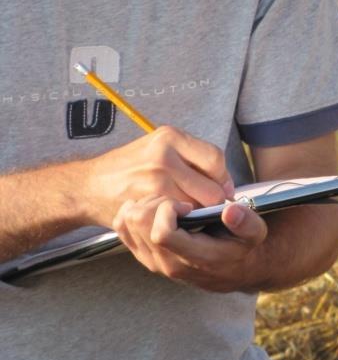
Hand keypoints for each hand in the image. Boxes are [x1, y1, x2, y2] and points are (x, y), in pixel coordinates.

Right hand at [81, 126, 234, 227]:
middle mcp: (164, 154)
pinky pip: (179, 218)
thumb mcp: (157, 148)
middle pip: (211, 187)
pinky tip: (174, 220)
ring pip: (198, 206)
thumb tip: (226, 183)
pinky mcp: (147, 202)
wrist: (88, 187)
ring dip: (199, 215)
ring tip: (190, 215)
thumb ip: (190, 158)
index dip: (223, 179)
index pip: (216, 159)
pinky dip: (182, 223)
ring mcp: (155, 179)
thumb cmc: (129, 169)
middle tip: (208, 209)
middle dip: (214, 202)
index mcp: (170, 136)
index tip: (222, 190)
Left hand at [113, 196, 268, 291]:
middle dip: (154, 202)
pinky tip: (152, 207)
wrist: (231, 269)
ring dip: (143, 205)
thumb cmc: (242, 246)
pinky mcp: (145, 256)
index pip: (162, 233)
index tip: (185, 204)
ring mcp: (153, 262)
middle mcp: (168, 264)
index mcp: (194, 258)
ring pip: (128, 225)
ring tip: (166, 202)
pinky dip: (132, 213)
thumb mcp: (255, 233)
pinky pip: (123, 230)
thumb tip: (230, 209)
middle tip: (174, 199)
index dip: (168, 210)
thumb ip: (246, 222)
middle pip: (139, 225)